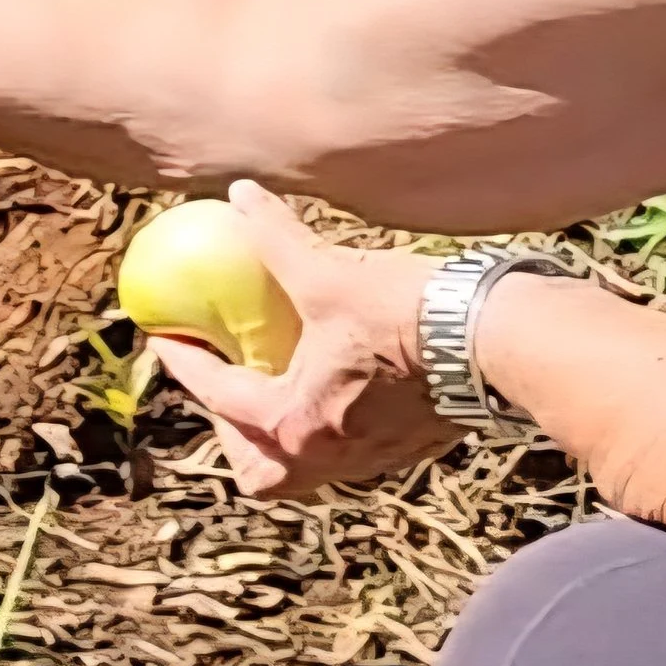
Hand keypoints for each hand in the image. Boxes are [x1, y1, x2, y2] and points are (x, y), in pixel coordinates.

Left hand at [144, 180, 458, 498]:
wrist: (501, 343)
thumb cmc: (408, 313)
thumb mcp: (328, 272)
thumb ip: (277, 237)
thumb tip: (242, 194)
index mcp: (293, 421)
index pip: (220, 396)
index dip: (185, 363)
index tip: (164, 339)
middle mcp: (327, 455)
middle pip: (259, 471)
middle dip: (233, 436)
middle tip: (226, 386)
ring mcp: (372, 460)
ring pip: (307, 471)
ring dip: (280, 440)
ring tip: (277, 392)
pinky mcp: (411, 450)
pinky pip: (350, 455)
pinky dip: (327, 430)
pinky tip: (335, 389)